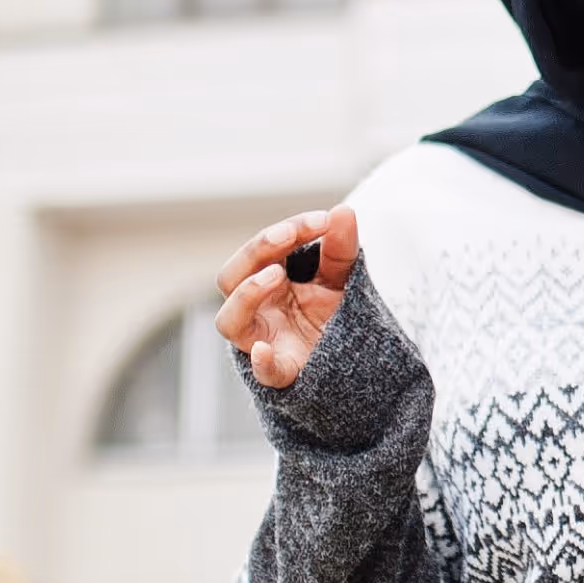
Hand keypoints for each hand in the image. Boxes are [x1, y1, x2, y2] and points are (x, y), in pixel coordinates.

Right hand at [213, 209, 358, 388]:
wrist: (354, 361)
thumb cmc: (333, 314)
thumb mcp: (341, 277)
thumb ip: (340, 248)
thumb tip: (343, 210)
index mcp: (265, 282)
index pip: (260, 251)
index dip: (286, 231)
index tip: (322, 220)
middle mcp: (255, 310)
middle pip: (230, 278)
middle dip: (255, 251)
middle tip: (288, 234)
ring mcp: (263, 341)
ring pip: (229, 321)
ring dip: (247, 294)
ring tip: (276, 274)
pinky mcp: (282, 372)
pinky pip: (263, 371)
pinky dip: (261, 362)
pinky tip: (265, 349)